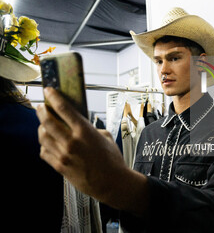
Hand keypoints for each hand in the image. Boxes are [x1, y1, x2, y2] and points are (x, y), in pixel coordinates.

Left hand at [36, 88, 148, 214]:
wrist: (112, 183)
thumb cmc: (112, 160)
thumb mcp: (106, 137)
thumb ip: (90, 128)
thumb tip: (79, 123)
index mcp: (85, 132)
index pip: (64, 109)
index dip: (53, 97)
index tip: (49, 91)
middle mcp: (72, 142)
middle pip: (47, 121)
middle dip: (42, 111)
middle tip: (41, 107)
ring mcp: (64, 155)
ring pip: (42, 136)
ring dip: (41, 128)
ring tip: (44, 125)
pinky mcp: (60, 167)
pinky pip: (44, 152)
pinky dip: (44, 145)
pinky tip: (49, 143)